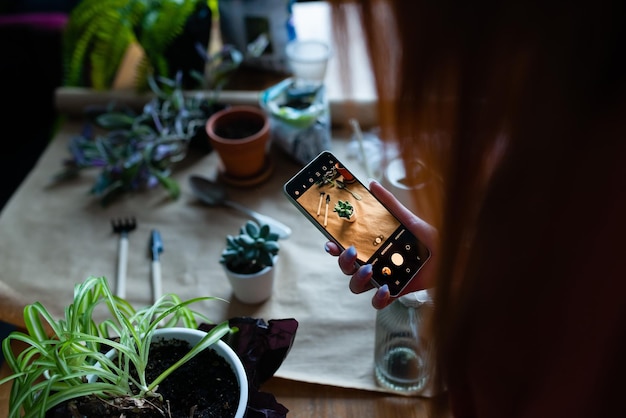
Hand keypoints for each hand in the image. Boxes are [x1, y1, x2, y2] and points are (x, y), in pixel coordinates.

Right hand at [325, 180, 437, 308]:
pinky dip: (377, 298)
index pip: (346, 248)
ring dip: (357, 279)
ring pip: (356, 286)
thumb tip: (372, 183)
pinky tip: (385, 289)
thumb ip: (389, 203)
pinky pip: (377, 302)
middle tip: (353, 252)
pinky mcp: (394, 293)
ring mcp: (382, 279)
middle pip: (346, 268)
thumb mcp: (407, 218)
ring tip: (369, 269)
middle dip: (344, 262)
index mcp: (372, 247)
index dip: (334, 247)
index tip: (330, 243)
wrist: (450, 255)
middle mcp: (373, 264)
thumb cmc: (428, 237)